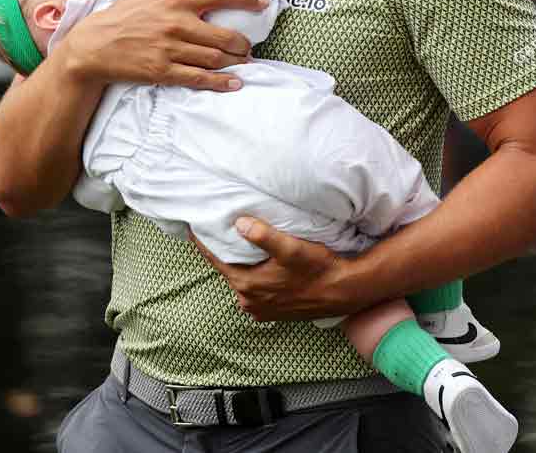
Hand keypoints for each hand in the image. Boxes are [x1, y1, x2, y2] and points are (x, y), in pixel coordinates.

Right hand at [65, 0, 268, 90]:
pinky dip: (221, 82)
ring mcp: (171, 50)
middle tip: (248, 44)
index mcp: (175, 0)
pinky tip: (235, 83)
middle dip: (244, 42)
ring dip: (236, 61)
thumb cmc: (122, 12)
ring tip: (244, 61)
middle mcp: (177, 25)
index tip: (263, 1)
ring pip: (216, 58)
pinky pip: (200, 78)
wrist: (94, 46)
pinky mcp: (164, 72)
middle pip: (225, 35)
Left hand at [191, 217, 351, 320]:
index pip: (217, 261)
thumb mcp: (290, 248)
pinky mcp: (273, 312)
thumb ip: (263, 236)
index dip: (204, 245)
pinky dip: (250, 276)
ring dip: (237, 265)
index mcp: (249, 286)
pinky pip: (253, 290)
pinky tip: (256, 264)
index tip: (192, 230)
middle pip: (228, 271)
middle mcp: (250, 301)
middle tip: (213, 233)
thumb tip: (239, 224)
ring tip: (234, 245)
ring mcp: (261, 309)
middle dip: (220, 253)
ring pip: (241, 281)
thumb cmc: (318, 268)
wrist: (343, 292)